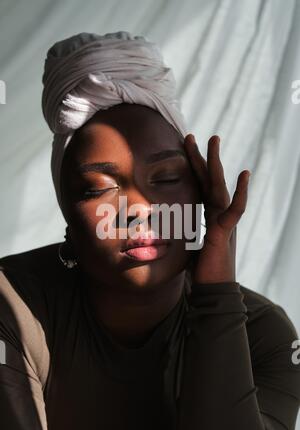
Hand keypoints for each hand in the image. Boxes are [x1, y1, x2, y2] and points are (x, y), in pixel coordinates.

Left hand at [184, 134, 250, 283]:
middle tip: (192, 135)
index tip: (182, 149)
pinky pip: (235, 208)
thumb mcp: (186, 244)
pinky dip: (241, 192)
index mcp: (207, 214)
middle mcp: (216, 213)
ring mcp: (223, 220)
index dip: (191, 167)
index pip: (198, 185)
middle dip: (200, 157)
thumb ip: (180, 231)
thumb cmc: (200, 269)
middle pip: (207, 179)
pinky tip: (244, 174)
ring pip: (219, 185)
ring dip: (216, 163)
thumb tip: (160, 227)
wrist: (212, 288)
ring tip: (214, 141)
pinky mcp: (226, 230)